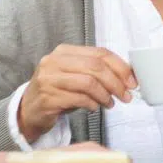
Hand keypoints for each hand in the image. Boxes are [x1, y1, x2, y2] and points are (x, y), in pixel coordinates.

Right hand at [19, 45, 137, 141]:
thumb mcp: (76, 76)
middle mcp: (54, 61)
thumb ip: (96, 72)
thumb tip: (127, 77)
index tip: (132, 81)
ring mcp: (49, 79)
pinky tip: (94, 108)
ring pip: (88, 83)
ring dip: (105, 95)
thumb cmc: (58, 92)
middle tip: (126, 96)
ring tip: (110, 104)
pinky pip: (79, 99)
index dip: (120, 67)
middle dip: (116, 82)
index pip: (99, 53)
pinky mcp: (47, 97)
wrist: (29, 111)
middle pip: (95, 67)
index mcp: (64, 51)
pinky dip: (92, 104)